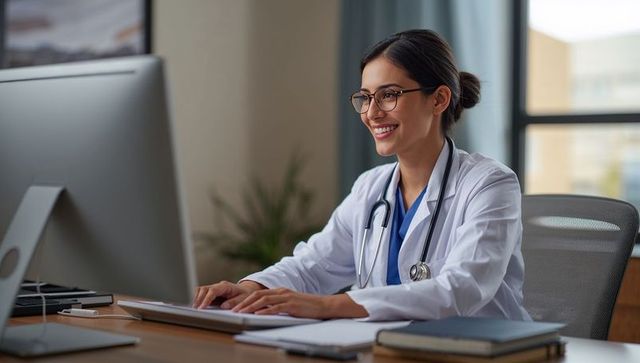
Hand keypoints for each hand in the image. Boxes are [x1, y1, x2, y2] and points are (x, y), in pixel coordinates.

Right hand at [192, 280, 263, 308]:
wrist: (246, 290)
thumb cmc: (245, 294)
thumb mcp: (243, 298)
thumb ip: (234, 302)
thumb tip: (223, 306)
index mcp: (226, 286)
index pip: (213, 290)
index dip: (206, 299)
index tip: (202, 307)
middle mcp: (218, 286)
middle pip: (204, 289)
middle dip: (198, 299)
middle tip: (195, 309)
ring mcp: (214, 288)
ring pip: (201, 290)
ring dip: (196, 298)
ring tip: (193, 308)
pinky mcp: (211, 293)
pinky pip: (202, 293)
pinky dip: (197, 298)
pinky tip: (196, 306)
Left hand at [232, 288, 368, 318]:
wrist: (324, 305)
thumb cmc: (306, 307)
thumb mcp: (289, 304)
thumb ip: (276, 306)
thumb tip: (261, 312)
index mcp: (279, 291)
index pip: (257, 294)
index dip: (243, 300)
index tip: (232, 306)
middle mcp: (281, 292)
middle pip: (257, 295)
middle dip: (241, 302)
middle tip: (229, 309)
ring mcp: (286, 297)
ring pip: (263, 300)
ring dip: (249, 307)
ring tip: (239, 312)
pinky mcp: (292, 305)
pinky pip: (275, 307)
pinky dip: (265, 311)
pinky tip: (257, 315)